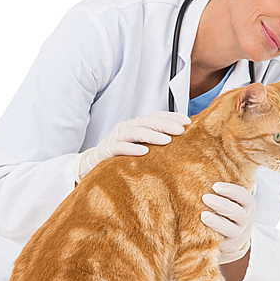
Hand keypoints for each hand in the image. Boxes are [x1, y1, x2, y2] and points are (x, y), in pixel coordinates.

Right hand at [73, 111, 190, 181]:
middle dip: (165, 124)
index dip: (172, 117)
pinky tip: (144, 152)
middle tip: (181, 131)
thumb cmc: (120, 156)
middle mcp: (127, 128)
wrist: (91, 164)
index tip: (188, 122)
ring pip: (135, 132)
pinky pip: (120, 147)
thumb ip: (154, 142)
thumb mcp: (139, 145)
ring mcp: (116, 138)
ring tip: (167, 141)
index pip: (155, 116)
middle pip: (148, 122)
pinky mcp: (107, 150)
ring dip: (152, 135)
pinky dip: (132, 149)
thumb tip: (181, 142)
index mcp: (136, 125)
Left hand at [201, 182, 255, 263]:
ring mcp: (239, 234)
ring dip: (217, 222)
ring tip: (203, 215)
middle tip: (205, 198)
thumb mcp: (233, 199)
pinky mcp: (229, 246)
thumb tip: (204, 168)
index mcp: (248, 204)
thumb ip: (224, 189)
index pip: (242, 196)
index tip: (215, 186)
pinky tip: (202, 229)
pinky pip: (222, 241)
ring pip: (230, 229)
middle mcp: (245, 219)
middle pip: (236, 212)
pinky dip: (213, 234)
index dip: (230, 191)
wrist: (234, 237)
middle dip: (221, 204)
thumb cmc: (228, 211)